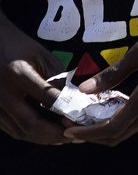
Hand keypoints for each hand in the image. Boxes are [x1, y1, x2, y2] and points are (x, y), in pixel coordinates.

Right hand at [0, 20, 68, 144]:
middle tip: (75, 137)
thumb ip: (57, 77)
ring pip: (19, 131)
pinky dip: (29, 135)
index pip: (47, 99)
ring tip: (64, 138)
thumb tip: (76, 99)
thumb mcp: (41, 54)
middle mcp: (3, 94)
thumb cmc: (17, 45)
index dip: (66, 112)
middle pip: (30, 123)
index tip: (82, 119)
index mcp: (18, 74)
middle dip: (55, 134)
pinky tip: (45, 134)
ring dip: (43, 139)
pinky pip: (10, 129)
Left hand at [62, 20, 137, 144]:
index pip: (115, 126)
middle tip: (73, 126)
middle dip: (93, 135)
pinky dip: (119, 121)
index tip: (70, 128)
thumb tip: (86, 89)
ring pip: (129, 130)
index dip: (89, 132)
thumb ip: (116, 71)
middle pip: (120, 135)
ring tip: (87, 117)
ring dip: (105, 129)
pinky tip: (109, 107)